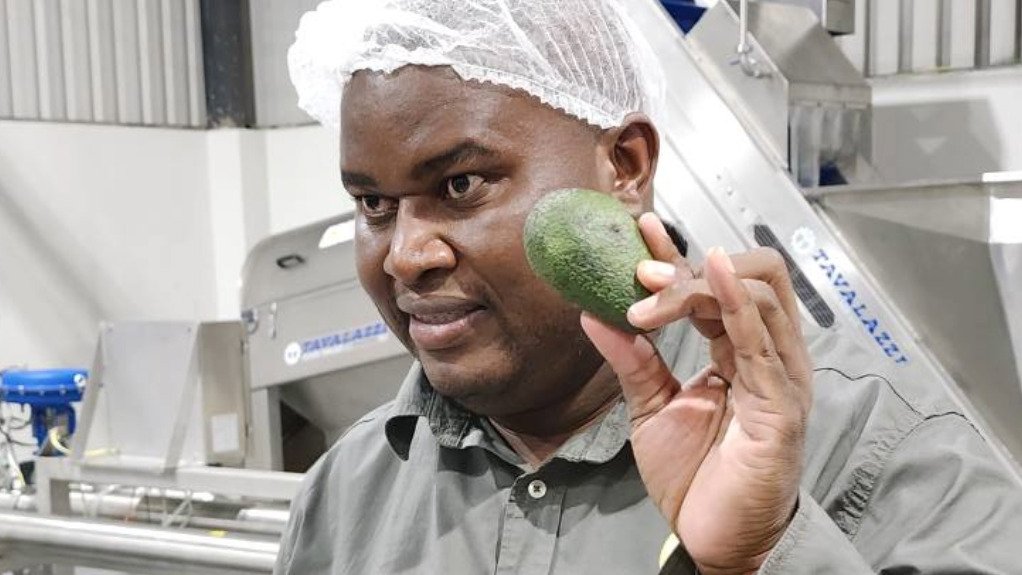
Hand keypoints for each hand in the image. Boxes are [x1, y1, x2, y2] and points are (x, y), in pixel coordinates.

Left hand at [580, 213, 812, 573]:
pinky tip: (712, 278)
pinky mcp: (782, 406)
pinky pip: (764, 342)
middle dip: (693, 265)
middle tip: (640, 271)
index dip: (680, 257)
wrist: (714, 537)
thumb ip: (632, 359)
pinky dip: (737, 303)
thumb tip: (594, 313)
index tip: (641, 231)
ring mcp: (781, 377)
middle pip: (751, 276)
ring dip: (698, 284)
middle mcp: (768, 356)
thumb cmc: (696, 477)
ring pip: (759, 296)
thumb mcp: (652, 406)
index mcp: (740, 353)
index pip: (717, 286)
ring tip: (649, 291)